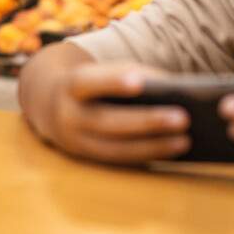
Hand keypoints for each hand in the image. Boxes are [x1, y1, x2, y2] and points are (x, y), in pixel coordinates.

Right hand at [26, 60, 190, 165]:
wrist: (47, 104)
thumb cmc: (89, 83)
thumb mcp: (97, 73)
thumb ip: (127, 76)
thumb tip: (172, 88)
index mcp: (68, 86)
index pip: (89, 82)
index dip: (113, 81)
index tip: (143, 82)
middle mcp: (67, 116)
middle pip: (109, 121)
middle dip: (148, 120)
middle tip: (184, 117)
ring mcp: (75, 142)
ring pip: (116, 148)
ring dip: (153, 146)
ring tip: (185, 140)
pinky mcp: (86, 159)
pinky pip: (118, 161)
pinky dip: (145, 156)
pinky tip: (170, 151)